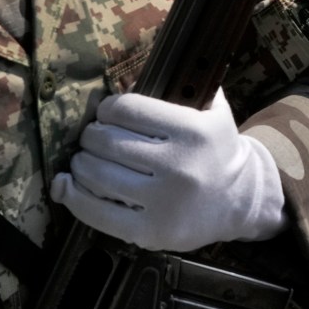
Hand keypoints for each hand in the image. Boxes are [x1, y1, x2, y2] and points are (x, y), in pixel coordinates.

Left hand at [50, 89, 286, 251]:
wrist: (241, 201)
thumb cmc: (216, 149)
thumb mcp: (211, 110)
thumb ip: (178, 86)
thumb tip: (125, 76)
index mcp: (192, 131)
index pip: (125, 109)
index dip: (107, 109)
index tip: (106, 114)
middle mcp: (179, 166)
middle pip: (105, 141)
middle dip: (90, 136)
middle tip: (92, 138)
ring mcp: (164, 202)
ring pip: (96, 174)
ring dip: (80, 163)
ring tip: (84, 160)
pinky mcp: (151, 232)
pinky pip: (97, 212)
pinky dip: (74, 197)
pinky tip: (68, 186)